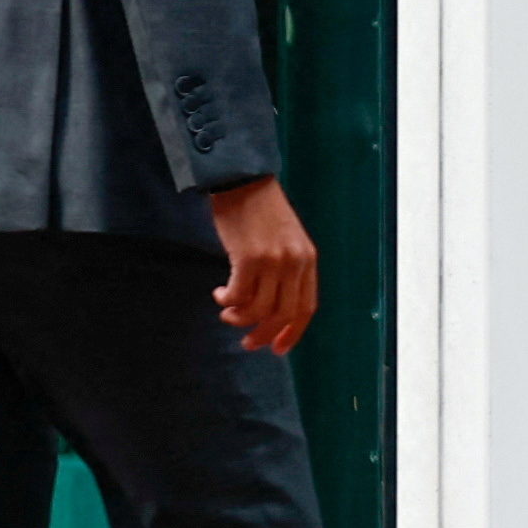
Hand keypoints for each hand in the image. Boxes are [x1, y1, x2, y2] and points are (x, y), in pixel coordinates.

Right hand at [208, 177, 317, 355]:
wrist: (242, 179)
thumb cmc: (258, 210)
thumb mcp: (285, 240)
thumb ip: (285, 269)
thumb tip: (270, 305)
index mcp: (308, 260)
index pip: (306, 307)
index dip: (293, 332)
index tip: (278, 348)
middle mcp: (295, 263)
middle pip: (284, 314)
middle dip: (265, 334)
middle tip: (247, 343)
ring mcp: (274, 261)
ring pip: (259, 309)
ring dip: (240, 318)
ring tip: (227, 313)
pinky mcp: (249, 258)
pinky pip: (239, 295)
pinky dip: (228, 301)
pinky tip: (220, 294)